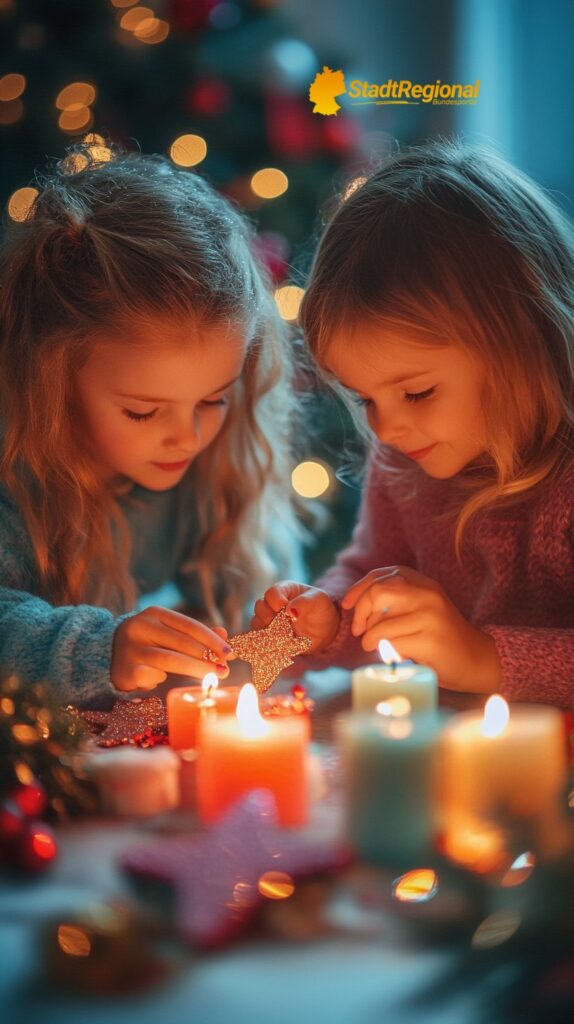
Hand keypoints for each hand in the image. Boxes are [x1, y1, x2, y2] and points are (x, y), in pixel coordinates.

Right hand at [111, 606, 233, 691]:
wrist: (106, 656)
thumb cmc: (145, 644)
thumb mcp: (167, 633)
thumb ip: (193, 634)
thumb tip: (224, 634)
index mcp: (154, 614)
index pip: (190, 625)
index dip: (212, 640)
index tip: (229, 653)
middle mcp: (141, 627)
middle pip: (182, 643)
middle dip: (208, 657)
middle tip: (226, 669)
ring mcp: (132, 648)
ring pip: (172, 660)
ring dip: (196, 669)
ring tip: (213, 677)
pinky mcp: (128, 670)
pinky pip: (156, 676)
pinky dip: (165, 679)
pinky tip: (165, 679)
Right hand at [252, 580, 340, 653]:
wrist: (325, 629)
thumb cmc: (321, 609)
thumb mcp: (319, 600)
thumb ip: (305, 602)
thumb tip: (289, 610)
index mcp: (284, 590)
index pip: (272, 592)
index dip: (275, 601)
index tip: (283, 608)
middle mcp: (273, 604)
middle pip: (260, 607)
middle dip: (268, 616)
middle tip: (284, 624)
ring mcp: (270, 620)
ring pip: (257, 623)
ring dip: (267, 631)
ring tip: (283, 636)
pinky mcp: (270, 635)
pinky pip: (260, 639)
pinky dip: (267, 642)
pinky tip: (280, 644)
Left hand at [342, 566, 501, 692]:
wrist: (477, 658)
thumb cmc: (440, 636)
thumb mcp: (421, 607)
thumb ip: (396, 599)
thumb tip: (355, 603)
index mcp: (422, 582)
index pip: (380, 576)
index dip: (358, 590)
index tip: (347, 606)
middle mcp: (427, 594)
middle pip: (377, 593)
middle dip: (360, 613)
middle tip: (358, 631)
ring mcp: (430, 617)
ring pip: (380, 624)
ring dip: (368, 639)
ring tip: (371, 646)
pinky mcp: (430, 641)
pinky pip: (392, 645)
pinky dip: (384, 652)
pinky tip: (389, 655)